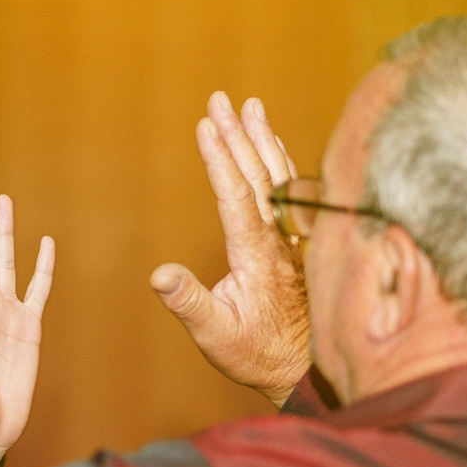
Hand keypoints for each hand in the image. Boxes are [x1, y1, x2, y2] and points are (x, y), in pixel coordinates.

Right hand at [149, 92, 312, 405]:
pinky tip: (273, 146)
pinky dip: (280, 161)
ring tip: (251, 106)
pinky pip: (291, 191)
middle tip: (220, 99)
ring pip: (279, 177)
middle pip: (257, 174)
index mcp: (256, 254)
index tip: (206, 125)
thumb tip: (160, 275)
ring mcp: (292, 238)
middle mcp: (278, 239)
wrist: (306, 367)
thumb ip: (189, 303)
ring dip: (262, 139)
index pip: (236, 195)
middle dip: (237, 134)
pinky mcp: (298, 242)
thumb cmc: (256, 353)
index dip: (220, 159)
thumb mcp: (216, 335)